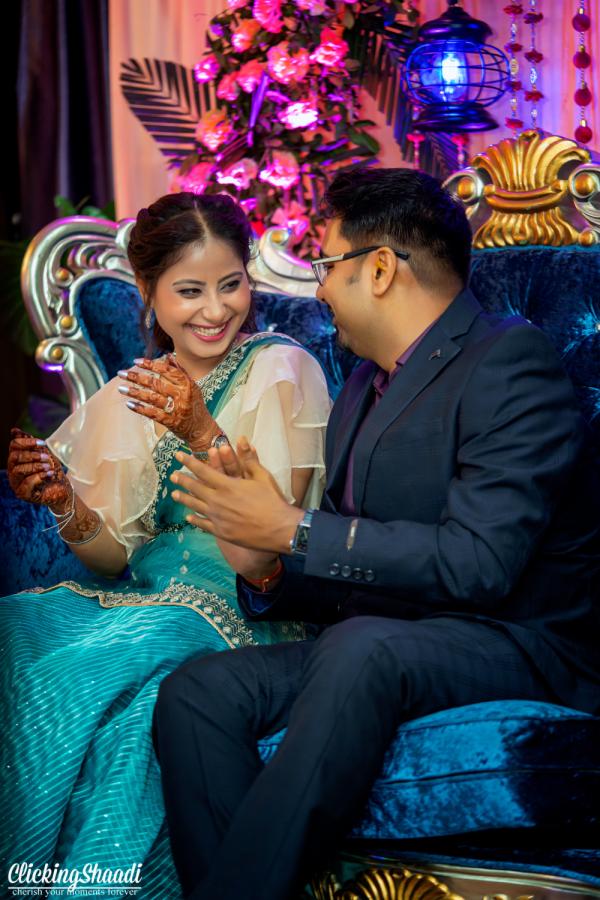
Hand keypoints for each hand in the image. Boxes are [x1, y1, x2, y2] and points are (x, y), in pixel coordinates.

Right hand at [7, 428, 71, 510]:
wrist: (63, 490)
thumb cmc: (52, 472)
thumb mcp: (44, 454)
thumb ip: (31, 444)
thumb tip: (14, 430)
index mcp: (17, 460)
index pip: (14, 445)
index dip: (27, 442)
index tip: (43, 443)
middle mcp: (13, 471)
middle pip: (14, 457)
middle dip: (32, 455)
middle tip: (47, 458)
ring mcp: (16, 483)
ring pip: (18, 470)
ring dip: (36, 466)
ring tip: (49, 467)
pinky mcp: (23, 494)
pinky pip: (26, 483)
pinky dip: (40, 476)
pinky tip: (49, 474)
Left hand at [118, 356, 216, 450]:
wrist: (203, 430)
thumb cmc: (195, 406)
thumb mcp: (192, 387)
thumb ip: (180, 371)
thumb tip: (168, 356)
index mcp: (187, 384)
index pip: (167, 370)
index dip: (150, 365)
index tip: (136, 361)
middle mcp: (182, 395)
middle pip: (156, 383)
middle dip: (136, 377)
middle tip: (121, 373)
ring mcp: (177, 409)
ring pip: (152, 398)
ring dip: (135, 392)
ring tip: (121, 388)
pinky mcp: (171, 422)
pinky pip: (153, 414)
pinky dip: (140, 409)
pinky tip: (129, 404)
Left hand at [170, 438, 303, 553]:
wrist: (278, 529)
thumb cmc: (272, 501)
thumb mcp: (262, 476)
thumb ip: (249, 460)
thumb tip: (242, 440)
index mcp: (227, 485)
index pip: (202, 470)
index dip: (189, 462)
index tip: (178, 455)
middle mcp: (218, 501)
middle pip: (195, 488)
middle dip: (183, 480)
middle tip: (173, 475)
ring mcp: (217, 518)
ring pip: (195, 506)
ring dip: (184, 499)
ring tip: (174, 494)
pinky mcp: (221, 532)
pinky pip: (203, 524)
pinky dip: (194, 519)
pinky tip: (188, 517)